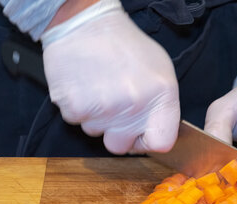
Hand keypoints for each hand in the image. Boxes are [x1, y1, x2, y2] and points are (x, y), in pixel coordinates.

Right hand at [42, 0, 179, 153]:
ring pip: (97, 133)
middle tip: (116, 108)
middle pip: (121, 147)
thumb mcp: (161, 72)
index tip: (142, 134)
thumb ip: (162, 106)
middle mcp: (134, 107)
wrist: (86, 24)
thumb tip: (156, 132)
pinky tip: (85, 86)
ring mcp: (103, 110)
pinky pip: (77, 121)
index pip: (161, 143)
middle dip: (118, 133)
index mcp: (161, 98)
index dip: (150, 142)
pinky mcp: (74, 107)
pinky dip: (79, 108)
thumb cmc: (126, 46)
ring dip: (98, 118)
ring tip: (100, 88)